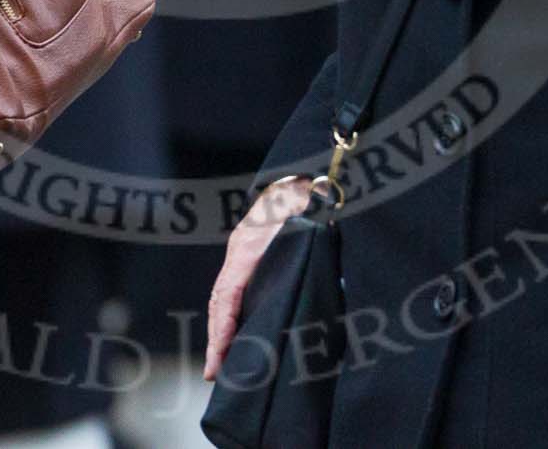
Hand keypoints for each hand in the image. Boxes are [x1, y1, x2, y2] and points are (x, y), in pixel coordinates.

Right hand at [203, 175, 315, 380]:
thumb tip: (333, 297)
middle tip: (214, 373)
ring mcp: (238, 249)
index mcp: (249, 249)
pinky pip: (230, 288)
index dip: (222, 329)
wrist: (299, 173)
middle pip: (219, 300)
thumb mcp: (310, 232)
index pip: (228, 295)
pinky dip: (227, 313)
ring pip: (222, 295)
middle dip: (216, 338)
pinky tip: (231, 334)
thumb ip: (314, 262)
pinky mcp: (244, 252)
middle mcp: (238, 250)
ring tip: (220, 363)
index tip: (219, 358)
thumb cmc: (308, 203)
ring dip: (219, 328)